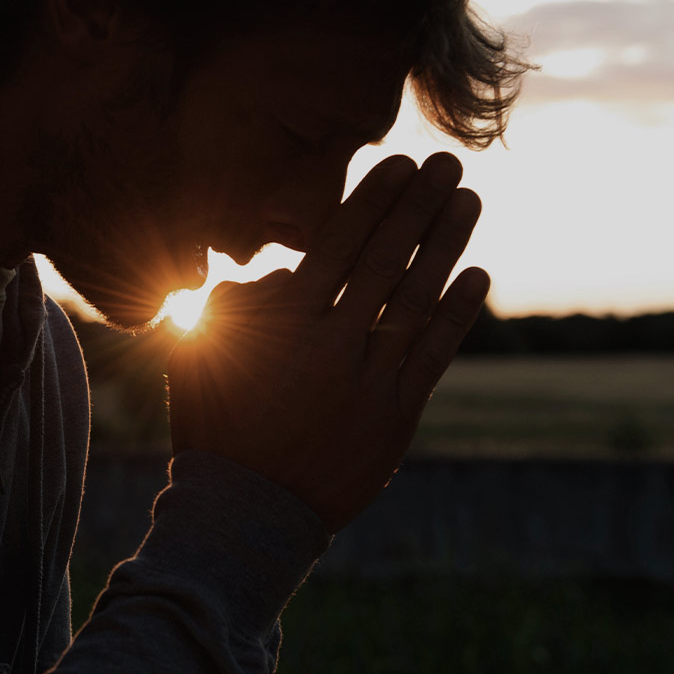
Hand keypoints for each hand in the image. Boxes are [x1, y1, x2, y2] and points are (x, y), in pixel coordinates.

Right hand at [166, 152, 488, 533]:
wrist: (246, 510)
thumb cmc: (215, 428)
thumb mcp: (197, 355)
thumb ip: (230, 305)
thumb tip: (273, 273)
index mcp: (283, 324)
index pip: (337, 245)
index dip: (372, 201)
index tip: (398, 164)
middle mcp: (331, 343)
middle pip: (385, 260)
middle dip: (417, 206)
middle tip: (445, 164)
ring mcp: (368, 381)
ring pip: (416, 300)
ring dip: (445, 245)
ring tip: (466, 203)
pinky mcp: (394, 417)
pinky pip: (433, 356)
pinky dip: (457, 315)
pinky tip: (477, 276)